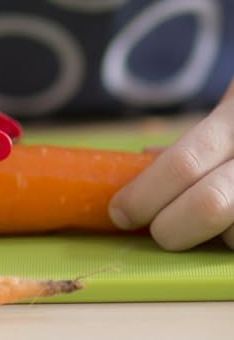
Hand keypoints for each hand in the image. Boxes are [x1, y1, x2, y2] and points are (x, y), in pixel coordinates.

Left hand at [108, 80, 233, 249]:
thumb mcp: (233, 107)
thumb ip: (200, 138)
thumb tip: (145, 162)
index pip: (183, 163)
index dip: (146, 194)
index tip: (120, 211)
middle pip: (210, 205)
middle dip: (171, 227)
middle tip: (155, 231)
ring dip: (217, 236)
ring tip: (211, 219)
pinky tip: (233, 225)